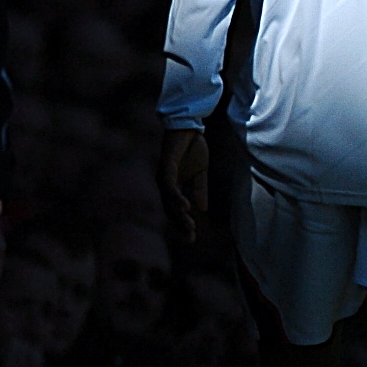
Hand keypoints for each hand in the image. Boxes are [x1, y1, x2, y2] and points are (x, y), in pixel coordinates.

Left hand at [160, 129, 209, 244]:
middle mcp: (166, 184)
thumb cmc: (192, 148)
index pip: (177, 210)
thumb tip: (202, 209)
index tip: (192, 238)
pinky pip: (169, 186)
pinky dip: (176, 197)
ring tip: (189, 226)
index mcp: (174, 186)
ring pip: (169, 201)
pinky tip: (185, 206)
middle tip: (190, 238)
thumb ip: (199, 190)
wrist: (189, 127)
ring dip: (178, 214)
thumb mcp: (200, 173)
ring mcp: (164, 176)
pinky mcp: (166, 167)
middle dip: (181, 224)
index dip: (183, 224)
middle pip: (171, 209)